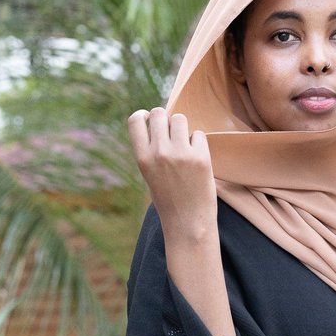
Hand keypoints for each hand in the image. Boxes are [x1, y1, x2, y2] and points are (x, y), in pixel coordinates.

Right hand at [128, 108, 217, 232]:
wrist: (187, 222)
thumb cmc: (168, 198)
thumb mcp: (149, 174)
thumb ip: (151, 150)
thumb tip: (160, 121)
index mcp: (142, 158)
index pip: (135, 120)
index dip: (143, 115)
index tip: (149, 120)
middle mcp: (159, 152)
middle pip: (159, 113)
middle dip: (165, 118)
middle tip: (171, 133)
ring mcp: (180, 154)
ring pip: (180, 118)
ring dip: (183, 128)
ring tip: (185, 145)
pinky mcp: (200, 157)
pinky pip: (198, 134)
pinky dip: (198, 143)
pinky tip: (197, 158)